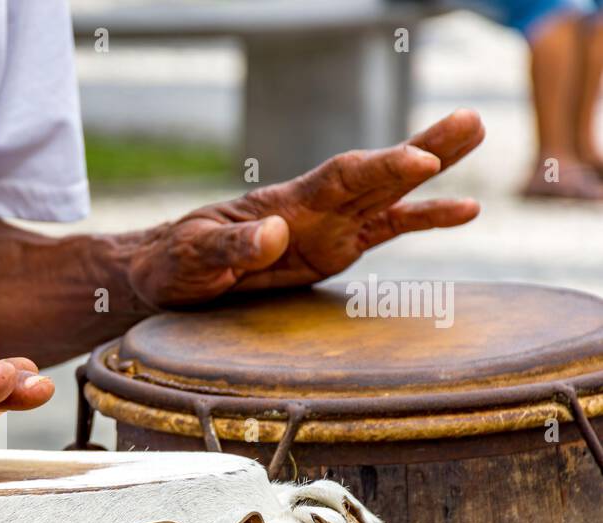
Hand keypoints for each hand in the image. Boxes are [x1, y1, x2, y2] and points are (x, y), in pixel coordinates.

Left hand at [128, 109, 485, 306]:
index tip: (416, 161)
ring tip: (478, 132)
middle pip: (375, 173)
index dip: (379, 169)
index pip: (339, 179)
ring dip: (434, 169)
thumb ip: (234, 247)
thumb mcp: (195, 256)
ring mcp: (328, 227)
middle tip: (471, 122)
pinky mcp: (334, 250)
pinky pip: (386, 230)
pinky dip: (424, 218)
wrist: (170, 275)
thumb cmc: (177, 262)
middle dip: (422, 149)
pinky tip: (467, 209)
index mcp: (283, 204)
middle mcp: (315, 208)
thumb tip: (276, 233)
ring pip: (390, 193)